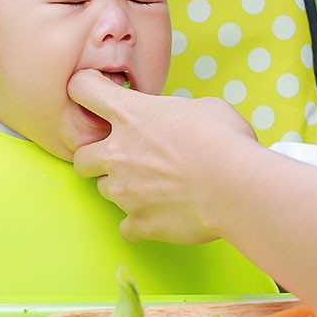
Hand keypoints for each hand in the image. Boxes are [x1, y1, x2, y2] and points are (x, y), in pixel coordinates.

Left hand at [68, 69, 256, 244]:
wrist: (236, 187)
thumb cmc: (225, 140)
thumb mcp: (204, 106)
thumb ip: (176, 112)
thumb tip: (178, 120)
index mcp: (129, 114)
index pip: (82, 89)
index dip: (85, 90)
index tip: (96, 97)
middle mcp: (116, 152)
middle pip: (80, 156)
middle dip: (96, 158)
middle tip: (124, 158)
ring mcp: (123, 191)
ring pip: (103, 190)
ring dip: (122, 188)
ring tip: (154, 187)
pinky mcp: (138, 222)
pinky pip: (126, 226)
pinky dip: (139, 222)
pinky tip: (161, 214)